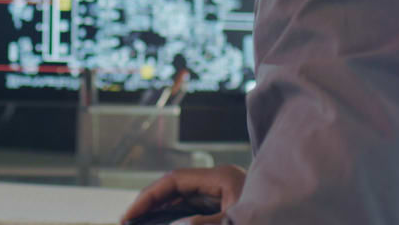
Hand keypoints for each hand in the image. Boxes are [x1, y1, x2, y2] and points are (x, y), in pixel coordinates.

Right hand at [120, 165, 246, 224]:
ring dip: (160, 211)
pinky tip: (161, 223)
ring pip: (182, 200)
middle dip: (150, 203)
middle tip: (128, 220)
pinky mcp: (225, 207)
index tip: (130, 214)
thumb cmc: (271, 216)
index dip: (149, 195)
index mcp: (222, 177)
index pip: (174, 180)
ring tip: (139, 222)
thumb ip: (205, 222)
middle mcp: (219, 182)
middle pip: (175, 188)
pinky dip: (175, 217)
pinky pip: (193, 209)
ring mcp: (223, 195)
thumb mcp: (238, 221)